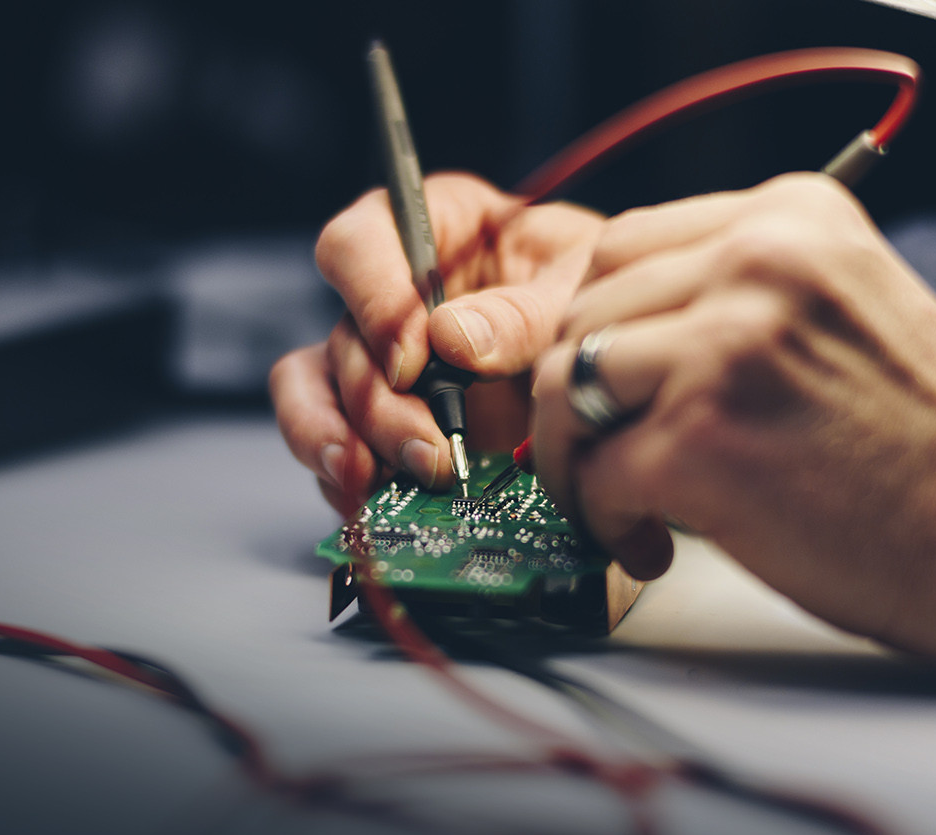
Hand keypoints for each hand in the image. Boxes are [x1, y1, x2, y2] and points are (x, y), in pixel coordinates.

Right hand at [271, 173, 603, 511]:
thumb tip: (453, 341)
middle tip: (429, 450)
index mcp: (434, 227)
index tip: (413, 360)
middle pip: (343, 337)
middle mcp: (393, 291)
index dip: (373, 301)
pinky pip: (333, 444)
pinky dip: (344, 479)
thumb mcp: (583, 287)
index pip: (360, 244)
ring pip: (316, 393)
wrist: (619, 367)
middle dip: (378, 403)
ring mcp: (382, 360)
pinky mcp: (385, 420)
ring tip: (373, 486)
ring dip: (338, 443)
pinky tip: (372, 506)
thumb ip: (525, 312)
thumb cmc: (601, 297)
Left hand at [530, 173, 935, 675]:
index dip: (595, 325)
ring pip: (568, 385)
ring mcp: (724, 345)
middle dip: (574, 396)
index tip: (605, 384)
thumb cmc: (926, 442)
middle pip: (582, 313)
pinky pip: (597, 474)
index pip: (624, 245)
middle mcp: (755, 262)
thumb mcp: (845, 307)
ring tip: (617, 507)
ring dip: (574, 459)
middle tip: (598, 456)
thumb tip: (617, 334)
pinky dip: (606, 522)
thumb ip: (745, 293)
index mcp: (792, 218)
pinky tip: (653, 547)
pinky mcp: (701, 436)